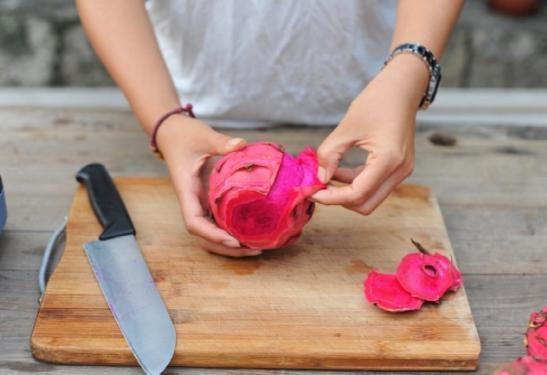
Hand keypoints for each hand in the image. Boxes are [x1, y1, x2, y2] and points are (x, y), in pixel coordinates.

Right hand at [156, 115, 261, 256]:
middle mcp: (193, 202)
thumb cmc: (185, 135)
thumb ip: (220, 141)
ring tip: (257, 248)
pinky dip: (233, 231)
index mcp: (187, 191)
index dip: (213, 235)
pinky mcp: (209, 200)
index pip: (194, 222)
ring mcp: (201, 203)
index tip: (234, 240)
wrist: (173, 133)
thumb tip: (241, 144)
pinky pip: (219, 222)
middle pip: (204, 237)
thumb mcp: (202, 135)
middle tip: (256, 250)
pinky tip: (254, 233)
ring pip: (211, 234)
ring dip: (231, 245)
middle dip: (227, 248)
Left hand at [312, 54, 427, 213]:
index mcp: (388, 160)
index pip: (356, 194)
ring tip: (325, 177)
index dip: (330, 198)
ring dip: (346, 192)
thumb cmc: (377, 100)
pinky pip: (374, 185)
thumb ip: (329, 154)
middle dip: (339, 200)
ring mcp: (401, 171)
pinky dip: (355, 183)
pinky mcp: (398, 167)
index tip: (311, 191)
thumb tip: (319, 178)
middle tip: (317, 188)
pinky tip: (338, 171)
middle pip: (365, 204)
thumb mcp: (347, 127)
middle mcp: (399, 171)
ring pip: (370, 198)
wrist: (402, 87)